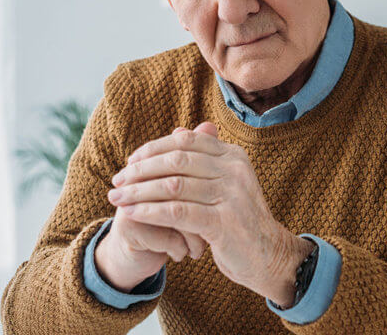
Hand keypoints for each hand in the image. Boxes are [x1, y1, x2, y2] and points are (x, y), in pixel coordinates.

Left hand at [108, 121, 304, 302]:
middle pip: (177, 160)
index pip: (186, 141)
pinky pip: (177, 212)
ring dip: (138, 191)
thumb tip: (177, 131)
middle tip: (118, 180)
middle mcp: (234, 170)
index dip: (154, 148)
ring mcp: (231, 195)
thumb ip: (204, 158)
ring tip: (117, 198)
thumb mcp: (226, 183)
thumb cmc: (240, 219)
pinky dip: (150, 211)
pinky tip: (131, 214)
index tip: (131, 161)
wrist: (269, 255)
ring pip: (173, 186)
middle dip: (141, 169)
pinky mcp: (224, 222)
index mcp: (234, 156)